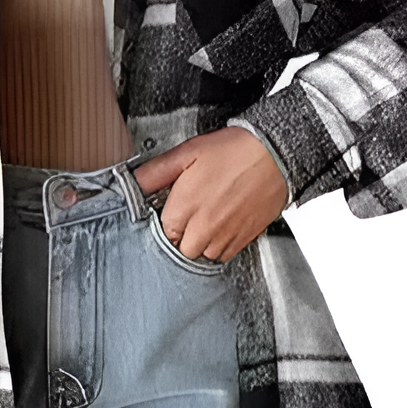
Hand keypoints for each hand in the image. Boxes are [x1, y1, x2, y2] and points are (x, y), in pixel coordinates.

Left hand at [132, 126, 288, 263]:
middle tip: (188, 218)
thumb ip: (155, 172)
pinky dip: (219, 246)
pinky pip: (225, 256)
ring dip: (200, 244)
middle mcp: (204, 227)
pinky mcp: (244, 238)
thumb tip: (131, 182)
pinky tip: (221, 226)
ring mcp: (225, 235)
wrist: (275, 154)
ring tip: (205, 222)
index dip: (165, 224)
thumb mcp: (187, 152)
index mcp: (185, 207)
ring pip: (203, 256)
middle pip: (181, 250)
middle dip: (181, 237)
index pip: (162, 234)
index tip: (170, 214)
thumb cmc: (233, 151)